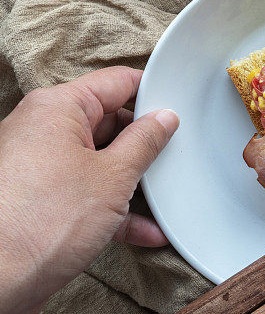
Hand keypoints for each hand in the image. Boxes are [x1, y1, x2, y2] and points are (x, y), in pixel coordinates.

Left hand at [0, 67, 178, 313]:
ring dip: (131, 183)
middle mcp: (41, 130)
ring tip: (161, 200)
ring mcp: (38, 166)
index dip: (150, 92)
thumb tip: (163, 119)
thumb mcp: (113, 176)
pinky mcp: (38, 200)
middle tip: (171, 158)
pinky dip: (113, 209)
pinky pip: (84, 192)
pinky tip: (143, 230)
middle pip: (107, 123)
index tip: (177, 105)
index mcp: (56, 108)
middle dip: (142, 145)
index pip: (115, 82)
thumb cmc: (40, 223)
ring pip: (98, 162)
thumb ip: (145, 141)